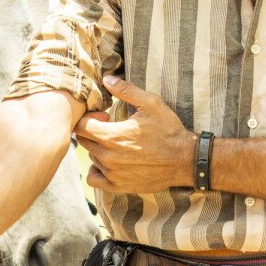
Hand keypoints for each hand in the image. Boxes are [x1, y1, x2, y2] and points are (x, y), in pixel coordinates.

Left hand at [75, 76, 194, 193]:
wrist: (185, 160)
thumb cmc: (168, 130)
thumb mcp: (151, 103)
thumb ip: (126, 90)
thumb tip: (107, 79)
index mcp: (112, 136)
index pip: (80, 126)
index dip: (88, 117)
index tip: (104, 116)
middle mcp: (108, 157)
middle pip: (83, 141)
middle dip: (93, 131)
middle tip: (110, 128)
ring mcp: (112, 174)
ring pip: (91, 158)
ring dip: (98, 149)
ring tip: (117, 144)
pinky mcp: (119, 186)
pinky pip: (94, 179)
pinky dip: (97, 171)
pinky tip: (109, 163)